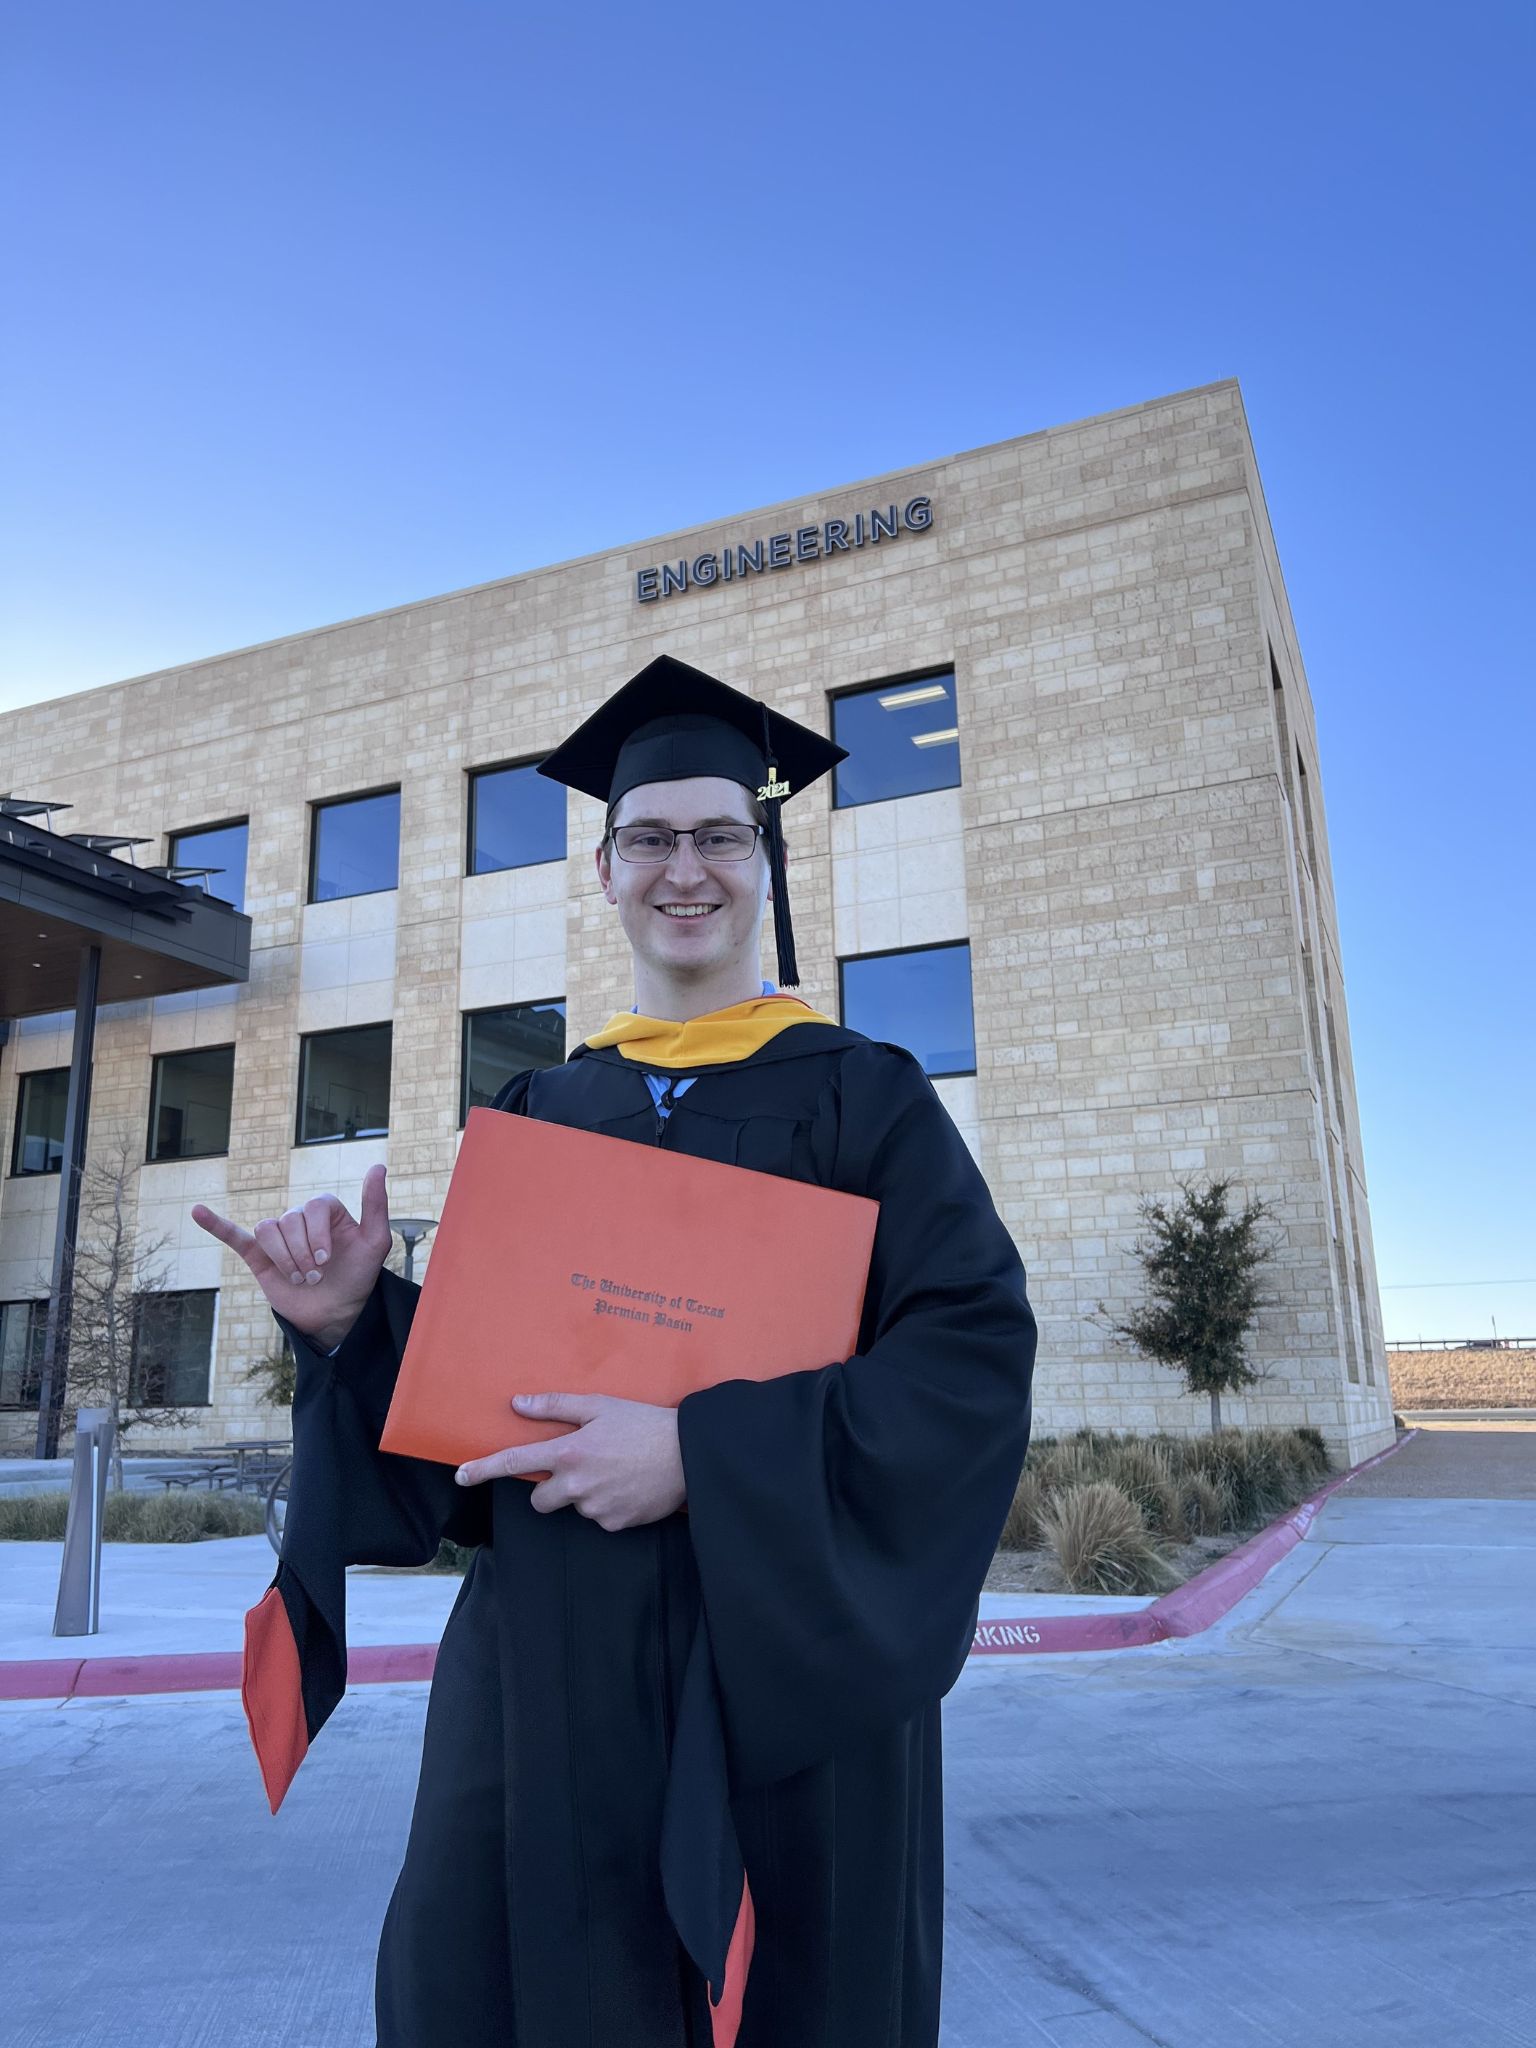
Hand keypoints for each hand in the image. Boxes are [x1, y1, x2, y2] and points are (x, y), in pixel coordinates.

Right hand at [190, 1164, 393, 1347]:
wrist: (338, 1311)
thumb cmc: (359, 1274)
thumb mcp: (375, 1241)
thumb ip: (376, 1204)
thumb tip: (378, 1165)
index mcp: (324, 1210)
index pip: (311, 1207)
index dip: (317, 1235)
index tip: (327, 1259)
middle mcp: (299, 1219)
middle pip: (289, 1222)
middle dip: (303, 1254)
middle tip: (317, 1277)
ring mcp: (278, 1238)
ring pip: (268, 1230)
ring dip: (284, 1258)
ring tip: (300, 1279)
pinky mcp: (260, 1257)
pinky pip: (235, 1236)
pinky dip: (216, 1224)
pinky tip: (198, 1211)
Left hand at [455, 1393, 685, 1531]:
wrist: (689, 1454)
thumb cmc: (644, 1423)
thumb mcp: (600, 1405)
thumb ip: (555, 1406)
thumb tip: (517, 1404)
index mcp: (569, 1452)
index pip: (515, 1462)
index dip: (484, 1469)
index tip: (461, 1476)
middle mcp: (577, 1485)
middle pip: (540, 1499)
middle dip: (550, 1488)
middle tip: (580, 1467)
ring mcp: (595, 1508)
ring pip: (574, 1506)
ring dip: (585, 1493)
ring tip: (616, 1470)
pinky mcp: (615, 1525)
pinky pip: (599, 1518)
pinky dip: (608, 1505)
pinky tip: (628, 1486)